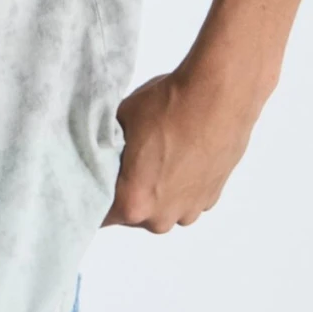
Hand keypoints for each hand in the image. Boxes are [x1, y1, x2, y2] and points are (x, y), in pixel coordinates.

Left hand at [102, 60, 262, 232]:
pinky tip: (180, 155)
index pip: (100, 214)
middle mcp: (163, 216)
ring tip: (159, 155)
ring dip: (156, 190)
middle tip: (127, 161)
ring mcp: (190, 209)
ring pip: (161, 208)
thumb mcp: (118, 122)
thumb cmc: (168, 107)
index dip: (95, 194)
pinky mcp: (211, 197)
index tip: (93, 179)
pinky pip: (185, 198)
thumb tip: (102, 151)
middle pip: (132, 212)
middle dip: (126, 191)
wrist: (219, 95)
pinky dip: (180, 183)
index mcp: (133, 203)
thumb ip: (105, 149)